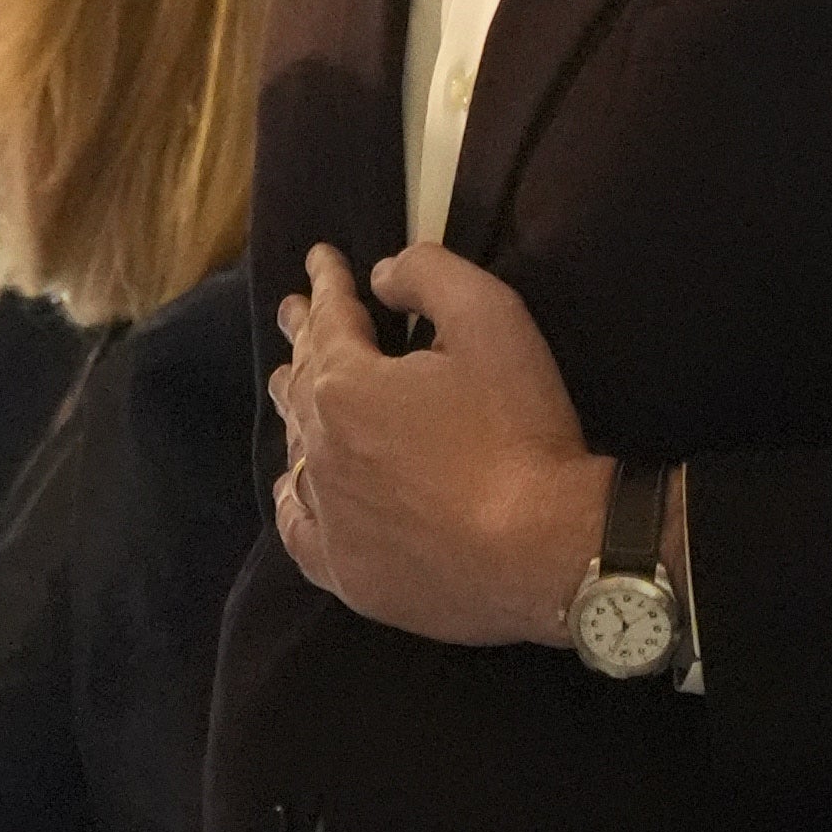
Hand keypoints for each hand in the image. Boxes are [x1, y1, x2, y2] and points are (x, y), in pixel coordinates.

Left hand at [272, 240, 609, 647]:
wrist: (542, 551)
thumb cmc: (519, 431)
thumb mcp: (491, 320)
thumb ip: (430, 277)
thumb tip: (381, 273)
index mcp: (344, 387)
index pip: (328, 320)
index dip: (327, 283)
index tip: (321, 259)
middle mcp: (320, 450)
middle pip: (301, 382)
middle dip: (300, 338)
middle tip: (292, 312)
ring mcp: (329, 516)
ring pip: (296, 452)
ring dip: (295, 411)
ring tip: (290, 385)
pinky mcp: (347, 573)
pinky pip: (300, 529)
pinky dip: (292, 498)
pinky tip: (292, 489)